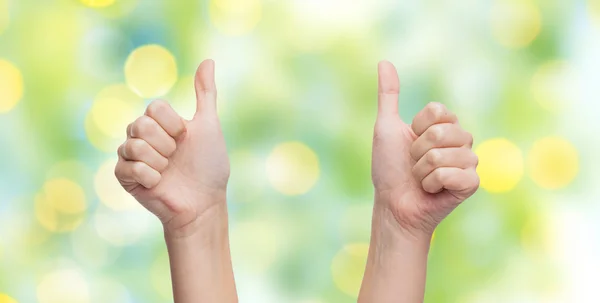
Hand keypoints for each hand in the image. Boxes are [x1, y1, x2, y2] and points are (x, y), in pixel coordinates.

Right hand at [115, 60, 229, 236]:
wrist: (204, 203)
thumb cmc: (209, 166)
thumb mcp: (209, 125)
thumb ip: (205, 93)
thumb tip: (208, 60)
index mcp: (160, 122)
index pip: (154, 108)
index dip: (173, 125)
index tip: (185, 139)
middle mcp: (142, 136)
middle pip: (141, 124)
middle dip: (166, 144)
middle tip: (176, 158)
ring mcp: (131, 156)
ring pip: (133, 145)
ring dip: (159, 161)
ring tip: (168, 172)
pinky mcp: (124, 177)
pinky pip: (128, 166)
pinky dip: (149, 176)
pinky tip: (158, 183)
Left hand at [371, 61, 478, 237]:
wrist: (393, 204)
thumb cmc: (389, 169)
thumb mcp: (387, 128)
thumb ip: (389, 95)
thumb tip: (384, 61)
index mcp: (444, 126)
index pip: (439, 110)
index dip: (417, 127)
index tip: (410, 142)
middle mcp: (460, 141)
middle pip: (442, 131)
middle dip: (418, 151)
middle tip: (414, 165)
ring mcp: (468, 162)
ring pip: (445, 154)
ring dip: (422, 170)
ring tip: (422, 179)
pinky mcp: (472, 184)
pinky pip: (455, 173)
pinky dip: (434, 184)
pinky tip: (433, 191)